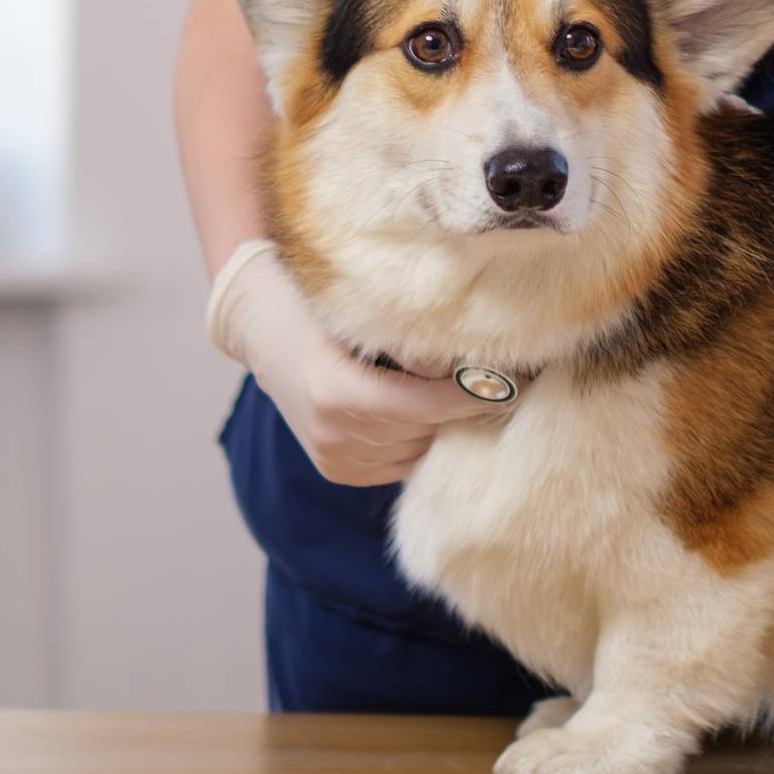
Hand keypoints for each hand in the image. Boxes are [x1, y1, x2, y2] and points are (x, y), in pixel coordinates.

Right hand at [205, 239, 496, 486]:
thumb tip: (471, 360)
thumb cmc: (316, 304)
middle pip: (425, 430)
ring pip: (415, 449)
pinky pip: (397, 463)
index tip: (513, 384)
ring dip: (438, 426)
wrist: (260, 327)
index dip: (472, 397)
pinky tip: (416, 412)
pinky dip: (414, 440)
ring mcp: (331, 458)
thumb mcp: (360, 311)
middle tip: (497, 384)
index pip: (425, 406)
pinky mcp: (335, 470)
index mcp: (336, 390)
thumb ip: (410, 339)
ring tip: (453, 393)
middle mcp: (332, 433)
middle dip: (461, 408)